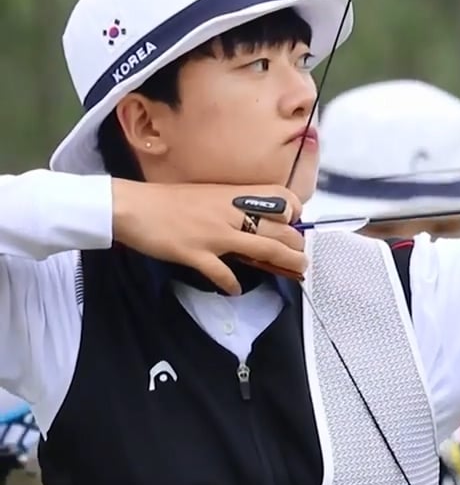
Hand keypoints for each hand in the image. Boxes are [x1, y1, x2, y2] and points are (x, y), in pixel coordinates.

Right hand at [111, 180, 305, 294]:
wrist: (132, 206)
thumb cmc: (168, 200)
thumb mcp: (208, 195)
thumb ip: (231, 205)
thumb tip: (251, 219)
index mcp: (234, 195)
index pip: (281, 197)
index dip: (294, 212)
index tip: (294, 224)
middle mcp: (231, 213)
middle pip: (279, 229)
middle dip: (297, 246)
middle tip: (301, 257)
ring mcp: (216, 234)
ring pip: (264, 248)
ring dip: (285, 263)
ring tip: (295, 272)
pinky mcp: (197, 253)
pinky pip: (223, 273)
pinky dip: (232, 284)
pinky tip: (235, 290)